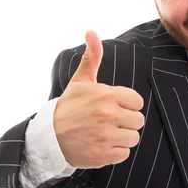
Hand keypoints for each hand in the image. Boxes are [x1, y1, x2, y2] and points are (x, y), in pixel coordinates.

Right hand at [53, 30, 144, 168]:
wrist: (48, 136)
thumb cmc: (69, 106)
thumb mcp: (81, 80)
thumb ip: (92, 57)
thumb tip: (91, 32)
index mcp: (106, 95)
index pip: (138, 102)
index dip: (128, 105)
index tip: (114, 106)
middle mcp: (108, 115)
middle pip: (138, 121)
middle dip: (127, 121)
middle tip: (110, 121)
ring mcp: (106, 136)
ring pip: (133, 138)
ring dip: (122, 137)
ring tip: (106, 133)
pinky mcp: (103, 155)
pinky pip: (124, 153)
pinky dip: (115, 152)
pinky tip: (101, 144)